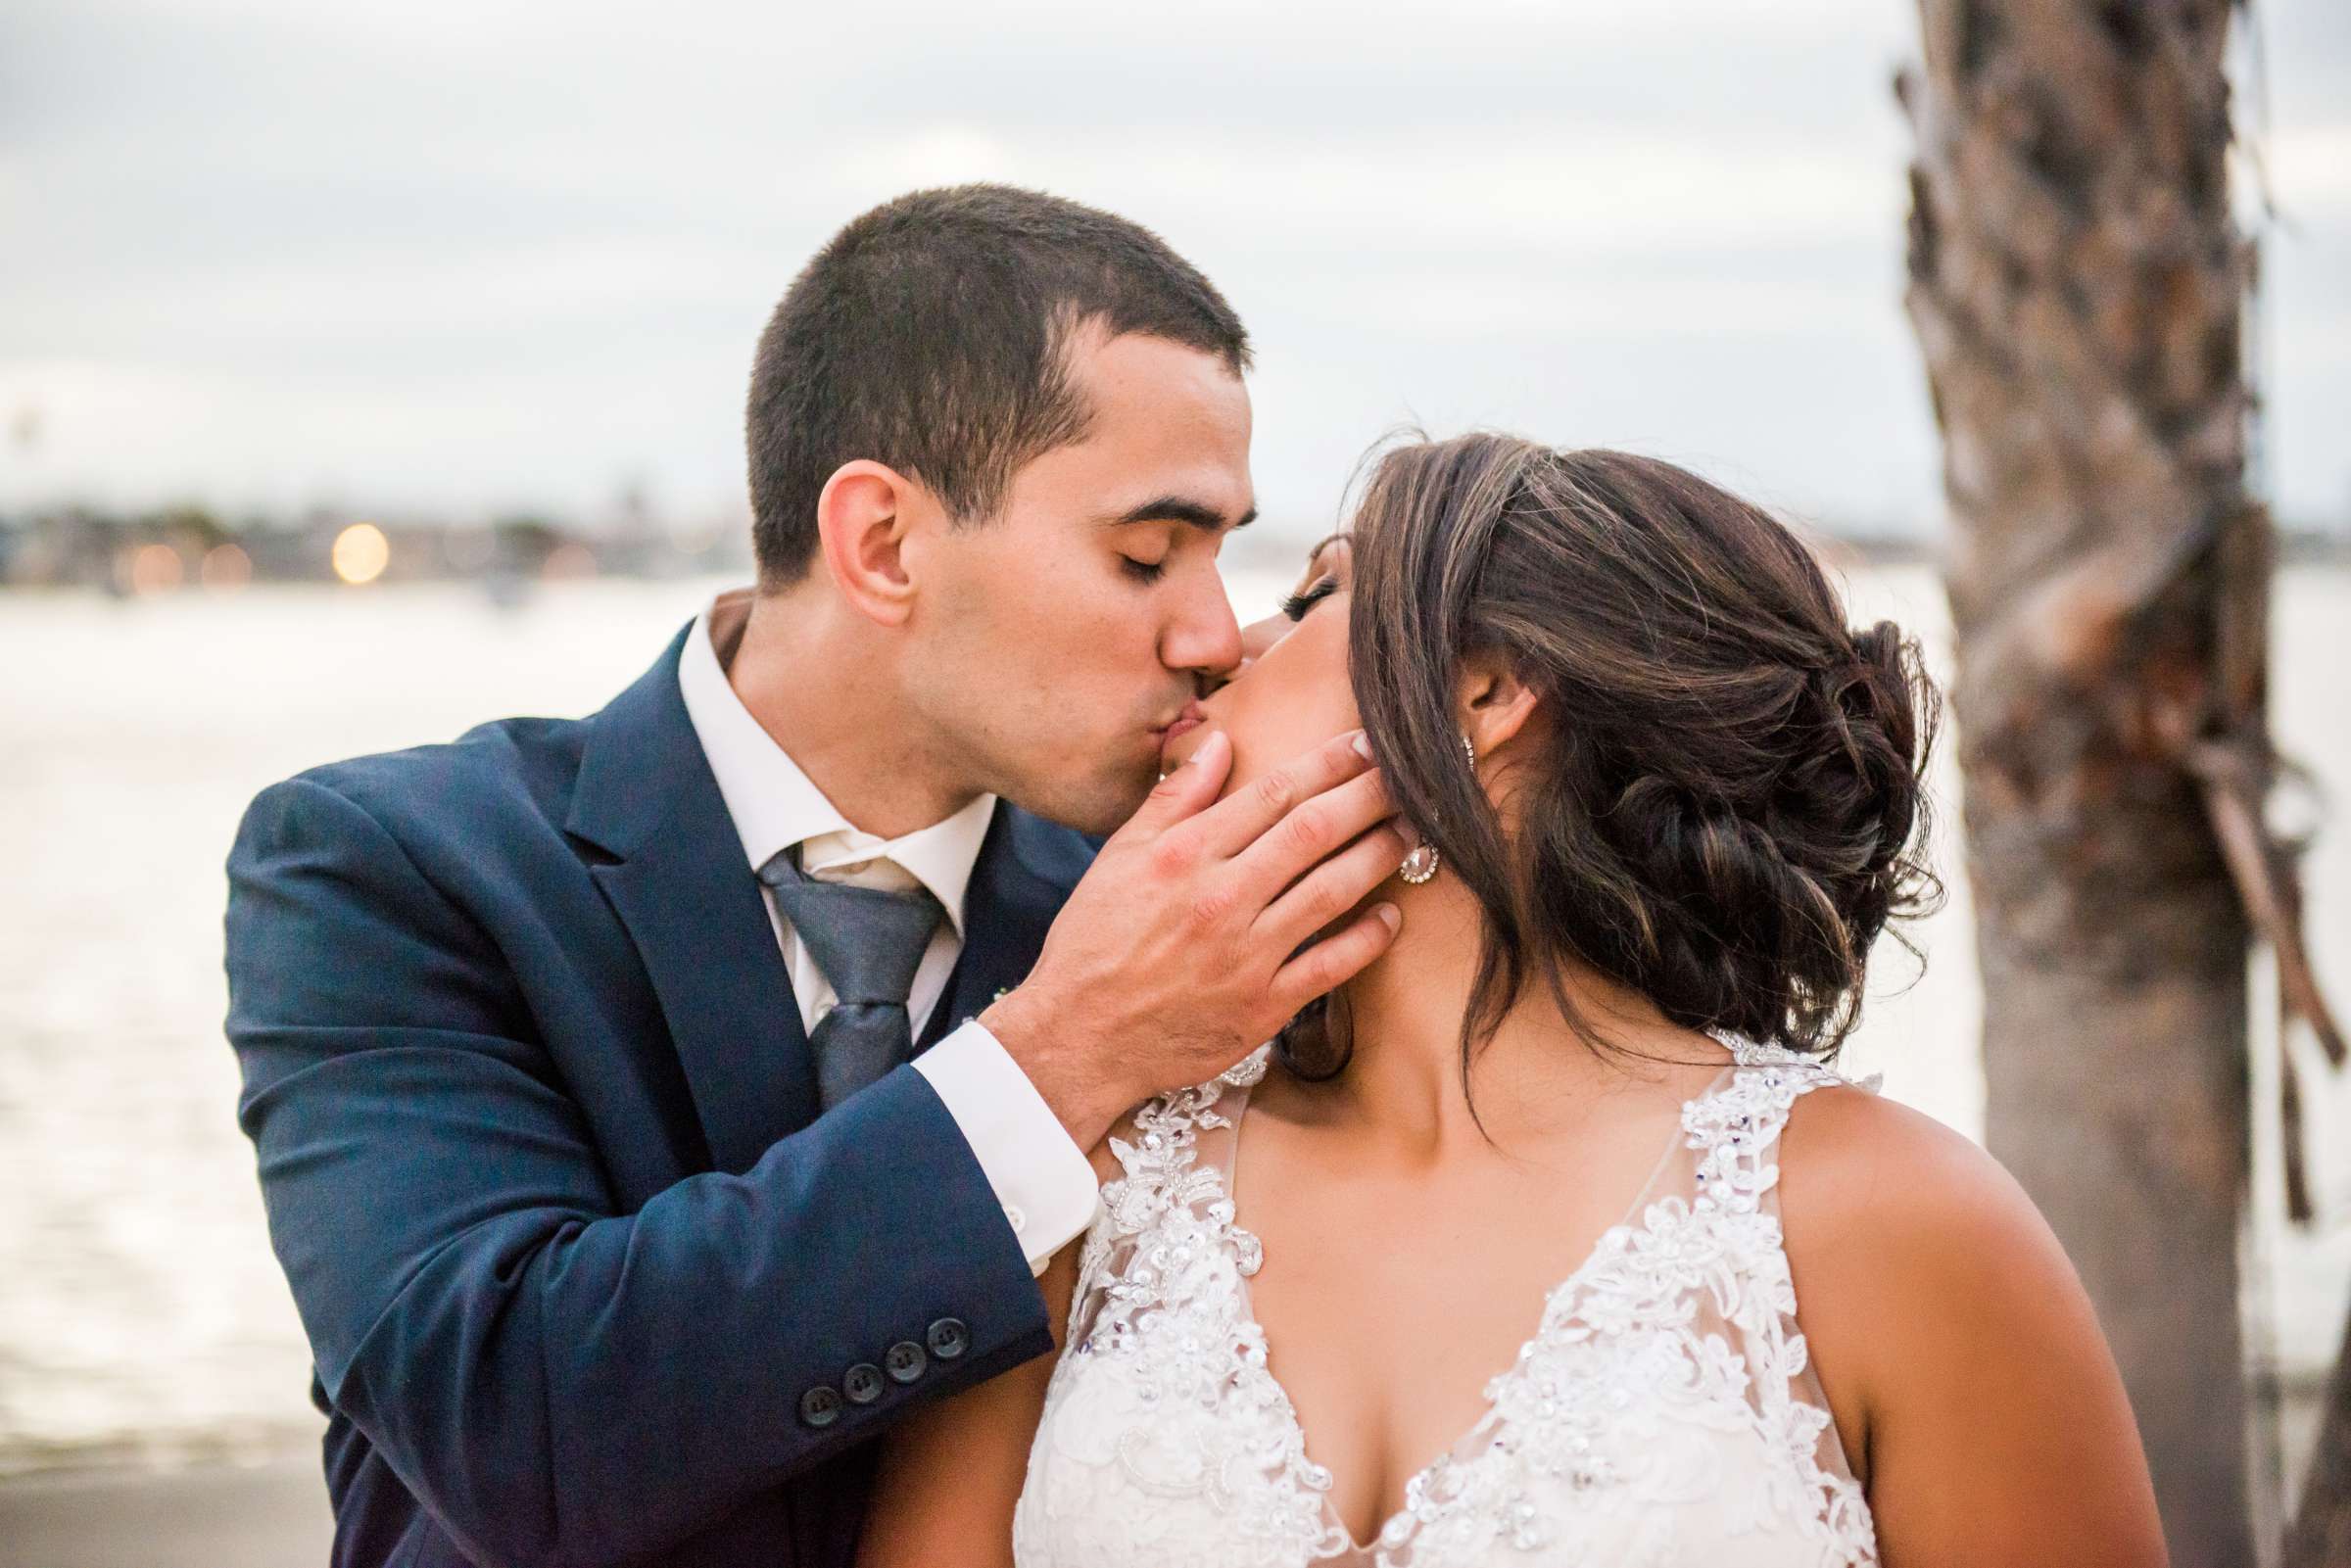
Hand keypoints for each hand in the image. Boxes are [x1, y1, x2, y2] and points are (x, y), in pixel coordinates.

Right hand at [982, 728, 1408, 1148]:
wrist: (1080, 1038)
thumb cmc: (1094, 943)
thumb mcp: (1119, 857)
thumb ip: (1173, 799)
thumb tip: (1217, 742)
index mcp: (1185, 855)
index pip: (1273, 792)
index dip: (1328, 763)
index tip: (1365, 745)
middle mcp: (1221, 898)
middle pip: (1314, 832)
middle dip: (1369, 797)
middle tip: (1409, 774)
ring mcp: (1247, 954)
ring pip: (1332, 891)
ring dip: (1379, 855)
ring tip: (1413, 830)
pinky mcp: (1263, 1006)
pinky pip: (1330, 966)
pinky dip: (1367, 938)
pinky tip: (1392, 915)